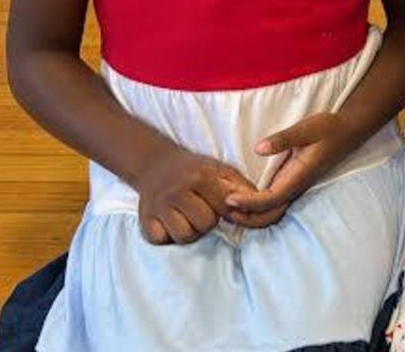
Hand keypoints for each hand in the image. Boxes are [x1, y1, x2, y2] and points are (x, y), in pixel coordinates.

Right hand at [131, 146, 252, 245]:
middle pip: (205, 224)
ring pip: (184, 236)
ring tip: (188, 218)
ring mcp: (158, 205)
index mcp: (199, 177)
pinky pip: (162, 240)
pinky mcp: (145, 219)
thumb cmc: (194, 170)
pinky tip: (171, 224)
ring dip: (190, 231)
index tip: (220, 204)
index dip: (226, 209)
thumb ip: (242, 187)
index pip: (224, 206)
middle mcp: (177, 190)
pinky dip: (168, 236)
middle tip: (201, 210)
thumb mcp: (220, 170)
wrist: (154, 164)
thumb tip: (260, 207)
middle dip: (208, 221)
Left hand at [225, 111, 357, 228]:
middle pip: (269, 214)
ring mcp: (293, 186)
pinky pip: (272, 201)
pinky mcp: (292, 182)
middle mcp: (295, 186)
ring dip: (249, 214)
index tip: (228, 199)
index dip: (249, 203)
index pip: (270, 199)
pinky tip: (241, 198)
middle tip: (222, 208)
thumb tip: (259, 148)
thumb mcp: (306, 128)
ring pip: (270, 210)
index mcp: (298, 177)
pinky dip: (255, 205)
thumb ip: (283, 139)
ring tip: (227, 207)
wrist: (347, 131)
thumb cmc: (327, 128)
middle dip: (246, 217)